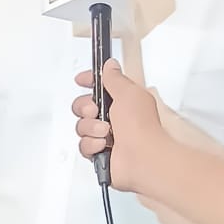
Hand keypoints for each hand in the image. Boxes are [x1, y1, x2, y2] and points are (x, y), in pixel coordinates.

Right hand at [72, 59, 163, 192]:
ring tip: (106, 132)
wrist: (142, 158)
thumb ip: (115, 78)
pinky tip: (104, 145)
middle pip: (84, 106)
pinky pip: (83, 145)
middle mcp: (114, 118)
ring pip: (81, 126)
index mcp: (123, 101)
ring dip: (91, 128)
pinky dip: (92, 144)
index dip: (90, 81)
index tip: (81, 80)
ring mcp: (107, 136)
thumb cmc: (141, 127)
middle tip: (95, 111)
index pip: (101, 86)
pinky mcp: (101, 152)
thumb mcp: (128, 92)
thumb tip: (110, 65)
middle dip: (85, 107)